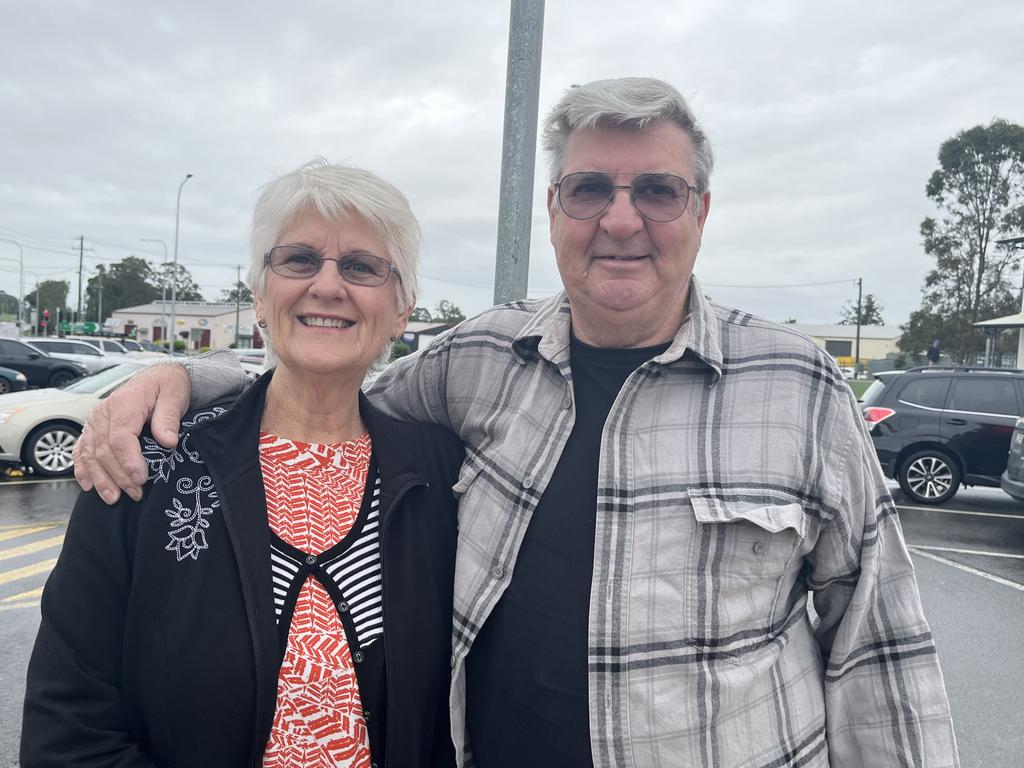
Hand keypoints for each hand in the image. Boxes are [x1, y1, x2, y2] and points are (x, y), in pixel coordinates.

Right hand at [73, 363, 190, 503]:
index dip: (129, 461)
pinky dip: (82, 469)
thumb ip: (169, 418)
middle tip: (135, 494)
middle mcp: (104, 412)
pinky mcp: (93, 428)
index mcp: (124, 403)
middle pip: (104, 450)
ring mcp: (95, 421)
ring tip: (113, 498)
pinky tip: (88, 485)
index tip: (141, 479)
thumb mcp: (175, 396)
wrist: (158, 378)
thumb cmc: (167, 387)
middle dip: (118, 476)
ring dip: (100, 478)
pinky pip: (81, 450)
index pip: (120, 437)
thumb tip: (168, 441)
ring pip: (90, 454)